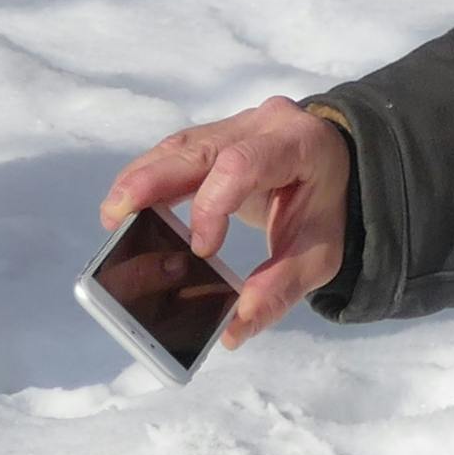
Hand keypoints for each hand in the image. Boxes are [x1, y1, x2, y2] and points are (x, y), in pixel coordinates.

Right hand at [104, 97, 355, 347]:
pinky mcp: (217, 134)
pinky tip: (128, 203)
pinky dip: (150, 177)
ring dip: (141, 179)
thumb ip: (279, 288)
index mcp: (297, 144)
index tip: (201, 249)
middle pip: (199, 147)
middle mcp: (263, 123)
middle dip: (152, 182)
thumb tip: (232, 331)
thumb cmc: (327, 209)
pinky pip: (178, 151)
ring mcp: (237, 123)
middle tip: (116, 217)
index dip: (211, 204)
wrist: (341, 167)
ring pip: (180, 145)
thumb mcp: (319, 254)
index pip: (242, 164)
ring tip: (112, 215)